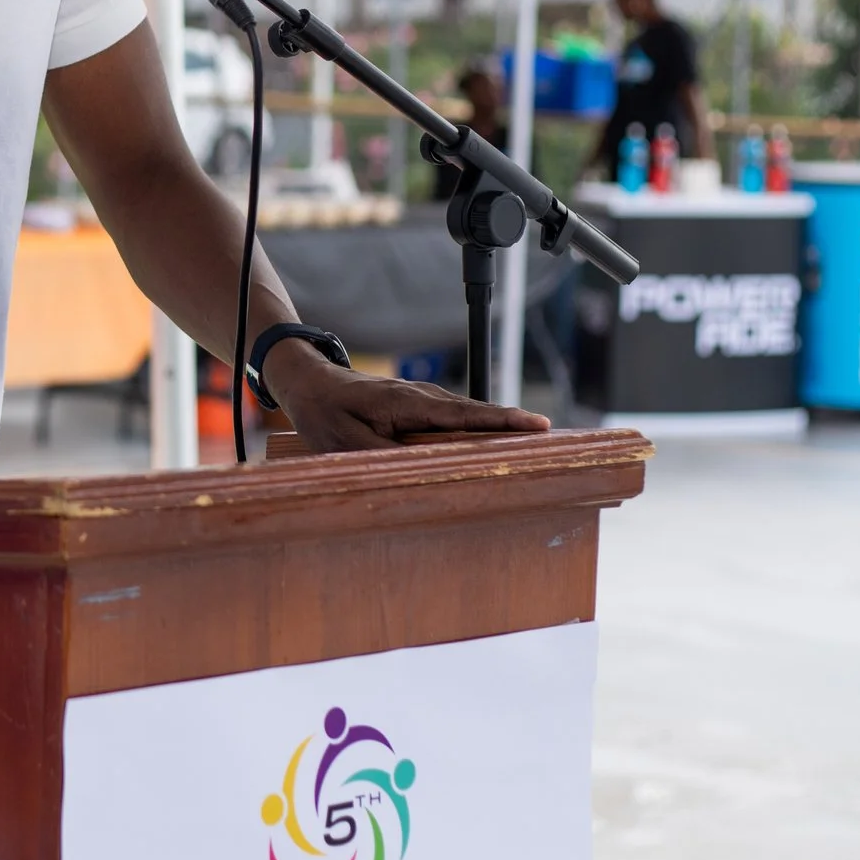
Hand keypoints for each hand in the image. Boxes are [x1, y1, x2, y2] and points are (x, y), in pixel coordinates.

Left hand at [262, 339, 548, 452]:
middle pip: (476, 413)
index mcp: (408, 403)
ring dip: (498, 428)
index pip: (466, 414)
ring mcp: (420, 401)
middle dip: (513, 426)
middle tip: (552, 439)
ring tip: (534, 444)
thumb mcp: (346, 443)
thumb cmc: (324, 413)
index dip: (503, 422)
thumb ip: (384, 459)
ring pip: (467, 416)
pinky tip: (493, 443)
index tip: (538, 427)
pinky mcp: (415, 408)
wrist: (307, 383)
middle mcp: (421, 398)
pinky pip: (453, 419)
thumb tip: (423, 476)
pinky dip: (477, 428)